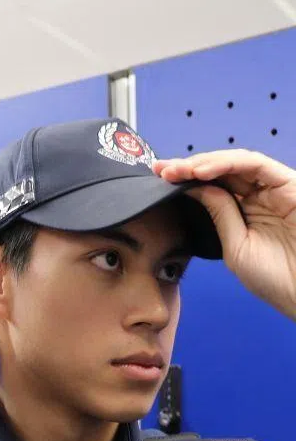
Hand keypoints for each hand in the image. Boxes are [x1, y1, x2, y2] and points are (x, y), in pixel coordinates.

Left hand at [155, 150, 295, 319]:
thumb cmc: (274, 277)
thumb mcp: (235, 246)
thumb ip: (219, 215)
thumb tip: (198, 189)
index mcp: (244, 212)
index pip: (212, 188)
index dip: (185, 181)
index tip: (157, 181)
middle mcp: (258, 195)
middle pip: (220, 171)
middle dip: (188, 168)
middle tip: (161, 170)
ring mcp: (273, 187)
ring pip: (235, 163)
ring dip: (203, 163)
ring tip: (177, 170)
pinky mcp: (288, 182)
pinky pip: (255, 164)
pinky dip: (227, 164)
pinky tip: (202, 172)